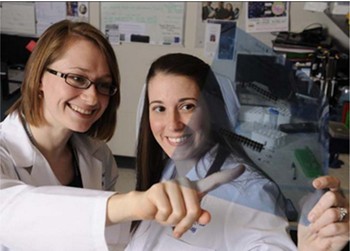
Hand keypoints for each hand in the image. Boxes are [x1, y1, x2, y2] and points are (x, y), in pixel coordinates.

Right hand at [130, 165, 244, 237]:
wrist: (145, 207)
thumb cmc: (168, 210)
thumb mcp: (184, 217)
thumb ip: (198, 217)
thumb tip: (206, 218)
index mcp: (194, 188)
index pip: (213, 181)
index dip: (228, 175)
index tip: (243, 168)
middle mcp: (184, 182)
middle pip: (194, 210)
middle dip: (185, 224)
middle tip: (176, 225)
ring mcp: (171, 184)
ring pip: (179, 213)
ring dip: (171, 222)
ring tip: (165, 215)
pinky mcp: (158, 188)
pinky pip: (166, 212)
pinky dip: (162, 219)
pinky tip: (157, 212)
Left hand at [298, 176, 348, 250]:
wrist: (311, 243)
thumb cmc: (310, 225)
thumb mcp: (307, 208)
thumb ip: (312, 198)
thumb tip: (314, 189)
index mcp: (333, 195)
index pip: (334, 183)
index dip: (326, 181)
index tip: (315, 184)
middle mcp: (343, 203)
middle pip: (332, 197)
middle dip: (318, 208)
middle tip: (311, 218)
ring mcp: (348, 216)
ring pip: (332, 213)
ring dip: (319, 222)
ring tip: (315, 228)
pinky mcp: (349, 229)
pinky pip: (335, 227)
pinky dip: (324, 231)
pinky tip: (322, 233)